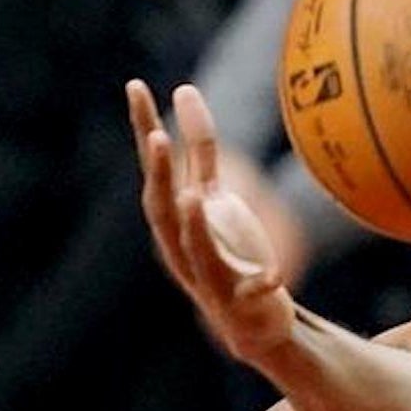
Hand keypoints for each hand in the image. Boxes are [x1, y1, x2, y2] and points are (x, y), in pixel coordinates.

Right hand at [129, 81, 297, 364]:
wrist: (252, 323)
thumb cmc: (228, 251)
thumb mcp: (215, 196)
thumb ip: (201, 148)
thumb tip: (185, 89)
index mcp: (174, 222)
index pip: (154, 170)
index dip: (143, 129)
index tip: (135, 86)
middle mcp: (182, 250)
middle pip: (163, 211)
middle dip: (160, 177)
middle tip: (156, 138)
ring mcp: (212, 279)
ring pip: (197, 254)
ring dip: (194, 227)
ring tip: (194, 198)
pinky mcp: (245, 303)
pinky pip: (253, 293)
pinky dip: (261, 283)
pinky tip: (275, 274)